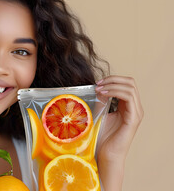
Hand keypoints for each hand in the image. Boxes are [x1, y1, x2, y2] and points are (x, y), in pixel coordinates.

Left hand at [94, 75, 143, 190]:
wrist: (106, 154)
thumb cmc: (103, 137)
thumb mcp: (101, 113)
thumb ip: (102, 101)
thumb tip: (98, 87)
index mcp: (128, 106)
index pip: (126, 84)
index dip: (112, 79)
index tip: (97, 83)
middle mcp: (135, 108)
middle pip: (130, 82)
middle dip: (113, 79)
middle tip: (98, 83)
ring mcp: (136, 113)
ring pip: (130, 88)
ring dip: (113, 85)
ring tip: (99, 89)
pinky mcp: (134, 118)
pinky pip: (128, 98)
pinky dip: (115, 92)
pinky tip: (103, 94)